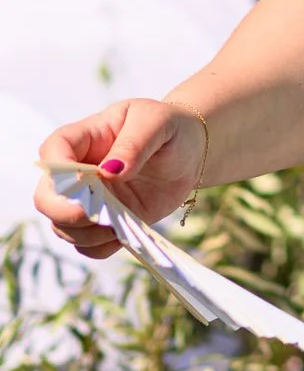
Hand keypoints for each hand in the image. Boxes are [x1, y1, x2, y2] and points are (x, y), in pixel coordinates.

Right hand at [35, 100, 207, 258]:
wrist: (190, 152)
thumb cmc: (168, 127)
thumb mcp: (156, 122)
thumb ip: (133, 144)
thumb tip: (111, 171)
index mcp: (84, 139)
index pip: (52, 152)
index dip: (58, 171)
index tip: (87, 181)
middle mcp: (78, 173)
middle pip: (46, 198)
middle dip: (64, 212)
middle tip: (97, 214)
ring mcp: (90, 201)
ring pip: (64, 228)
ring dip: (88, 233)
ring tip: (122, 222)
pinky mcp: (106, 222)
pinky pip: (89, 246)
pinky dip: (102, 247)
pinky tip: (126, 233)